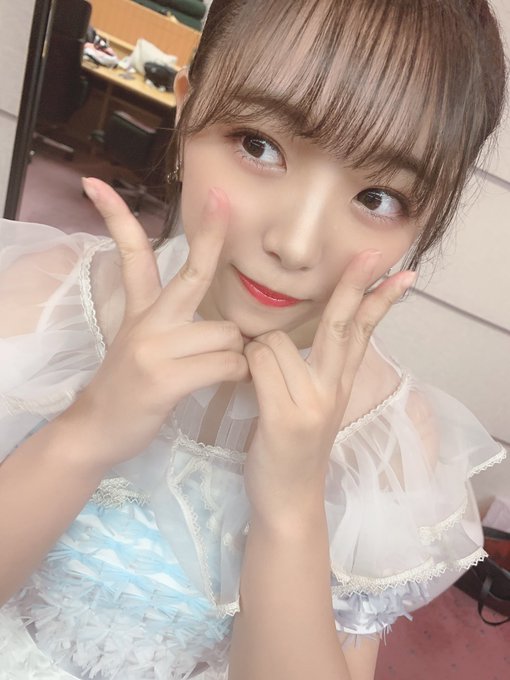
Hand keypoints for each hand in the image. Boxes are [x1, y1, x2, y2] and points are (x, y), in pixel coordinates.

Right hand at [65, 178, 247, 468]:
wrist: (97, 430)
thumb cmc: (130, 388)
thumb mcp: (140, 344)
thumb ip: (174, 324)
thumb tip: (230, 323)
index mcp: (140, 310)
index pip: (130, 254)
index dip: (118, 217)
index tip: (98, 183)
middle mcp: (147, 321)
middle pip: (191, 273)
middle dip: (210, 235)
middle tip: (222, 196)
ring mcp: (154, 349)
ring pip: (227, 334)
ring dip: (237, 353)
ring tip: (223, 369)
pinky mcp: (164, 379)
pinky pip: (226, 365)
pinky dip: (237, 374)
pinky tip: (230, 382)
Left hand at [244, 251, 414, 524]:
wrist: (288, 501)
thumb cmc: (291, 449)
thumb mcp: (313, 407)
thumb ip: (310, 370)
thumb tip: (286, 334)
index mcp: (340, 383)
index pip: (362, 331)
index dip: (378, 299)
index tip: (399, 272)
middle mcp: (333, 389)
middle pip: (340, 325)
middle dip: (354, 285)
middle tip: (369, 253)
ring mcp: (312, 404)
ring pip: (274, 342)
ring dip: (255, 352)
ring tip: (253, 381)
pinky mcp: (286, 417)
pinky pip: (257, 365)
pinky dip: (244, 368)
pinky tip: (243, 387)